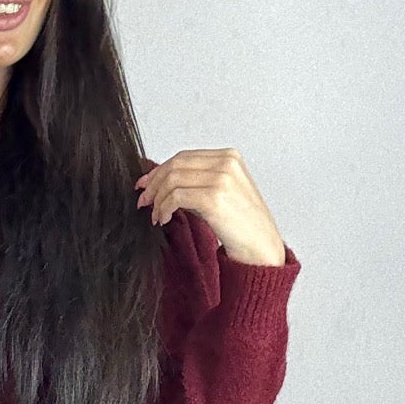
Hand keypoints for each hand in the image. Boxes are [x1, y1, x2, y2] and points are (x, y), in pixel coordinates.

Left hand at [134, 149, 286, 264]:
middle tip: (143, 201)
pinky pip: (176, 198)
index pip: (184, 156)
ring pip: (172, 180)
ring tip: (155, 215)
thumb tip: (162, 182)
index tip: (145, 184)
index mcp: (229, 157)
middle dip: (153, 184)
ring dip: (157, 199)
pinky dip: (163, 208)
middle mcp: (226, 163)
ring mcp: (221, 179)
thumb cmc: (242, 224)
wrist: (261, 246)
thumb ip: (198, 182)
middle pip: (175, 165)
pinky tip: (163, 219)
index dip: (159, 170)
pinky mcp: (214, 198)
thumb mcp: (223, 192)